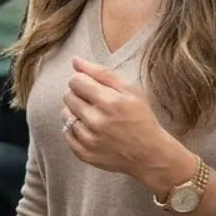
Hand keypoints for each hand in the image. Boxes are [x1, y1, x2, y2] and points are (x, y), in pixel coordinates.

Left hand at [60, 56, 177, 182]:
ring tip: (92, 115)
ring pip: (65, 114)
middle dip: (78, 94)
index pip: (76, 81)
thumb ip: (102, 72)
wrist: (150, 154)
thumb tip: (75, 60)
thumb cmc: (141, 118)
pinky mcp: (84, 154)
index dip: (82, 80)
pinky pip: (66, 133)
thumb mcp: (130, 90)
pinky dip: (74, 128)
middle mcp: (96, 121)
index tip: (91, 86)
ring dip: (75, 111)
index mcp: (108, 102)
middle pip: (68, 96)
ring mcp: (88, 140)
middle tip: (94, 101)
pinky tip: (88, 128)